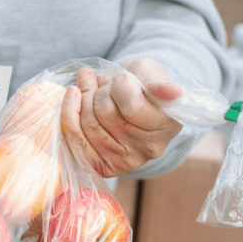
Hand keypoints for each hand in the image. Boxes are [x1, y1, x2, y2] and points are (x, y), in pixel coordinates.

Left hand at [63, 58, 185, 177]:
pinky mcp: (104, 166)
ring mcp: (126, 161)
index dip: (121, 85)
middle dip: (99, 91)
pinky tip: (73, 96)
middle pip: (105, 114)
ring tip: (92, 87)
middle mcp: (148, 149)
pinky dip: (69, 115)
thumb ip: (158, 81)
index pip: (131, 105)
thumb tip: (172, 91)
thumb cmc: (143, 86)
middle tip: (106, 84)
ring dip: (84, 98)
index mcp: (167, 126)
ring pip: (88, 124)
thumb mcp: (152, 75)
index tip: (124, 78)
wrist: (132, 104)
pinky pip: (76, 141)